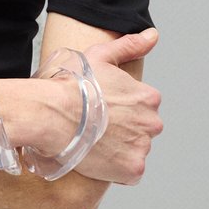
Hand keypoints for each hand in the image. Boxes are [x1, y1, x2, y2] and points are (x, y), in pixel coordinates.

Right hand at [72, 29, 162, 184]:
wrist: (54, 114)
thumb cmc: (73, 84)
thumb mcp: (101, 56)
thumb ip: (130, 45)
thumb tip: (154, 36)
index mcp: (149, 97)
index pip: (143, 107)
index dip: (121, 109)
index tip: (103, 109)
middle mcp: (152, 123)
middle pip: (141, 130)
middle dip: (124, 130)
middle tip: (97, 127)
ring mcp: (143, 148)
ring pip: (134, 150)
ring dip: (119, 149)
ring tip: (93, 142)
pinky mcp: (132, 170)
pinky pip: (129, 172)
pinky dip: (116, 169)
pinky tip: (97, 157)